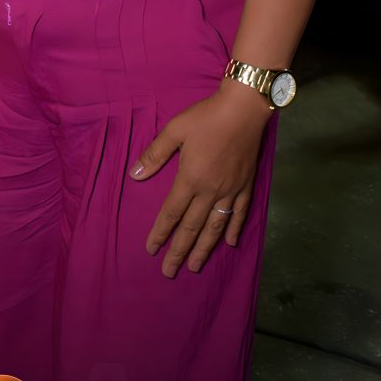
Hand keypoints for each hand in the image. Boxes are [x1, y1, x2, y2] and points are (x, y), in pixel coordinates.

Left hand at [130, 87, 270, 276]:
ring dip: (204, 248)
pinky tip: (230, 243)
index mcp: (190, 179)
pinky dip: (234, 230)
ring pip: (215, 227)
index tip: (152, 250)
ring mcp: (230, 191)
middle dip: (179, 251)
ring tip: (195, 266)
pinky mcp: (246, 186)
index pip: (171, 214)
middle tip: (169, 271)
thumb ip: (154, 154)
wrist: (244, 109)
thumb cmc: (206, 117)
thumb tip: (135, 175)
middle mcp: (210, 191)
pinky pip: (240, 214)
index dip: (160, 233)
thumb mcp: (175, 130)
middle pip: (192, 228)